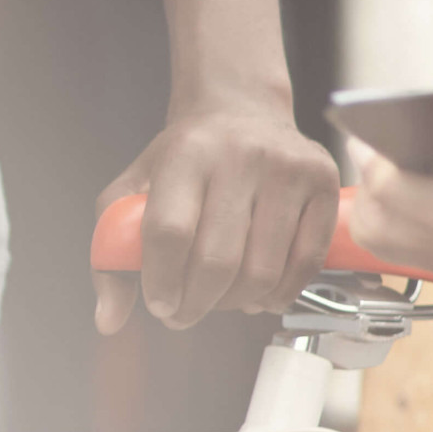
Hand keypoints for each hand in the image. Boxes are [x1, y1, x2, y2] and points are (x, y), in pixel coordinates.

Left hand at [93, 95, 340, 332]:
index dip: (162, 281)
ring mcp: (288, 168)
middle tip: (185, 313)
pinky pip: (305, 263)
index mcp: (187, 152)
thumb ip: (113, 251)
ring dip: (236, 304)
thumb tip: (108, 321)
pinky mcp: (325, 183)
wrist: (242, 110)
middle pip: (217, 260)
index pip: (170, 231)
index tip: (159, 304)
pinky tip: (258, 294)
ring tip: (220, 301)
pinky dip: (279, 294)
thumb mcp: (135, 188)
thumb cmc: (185, 158)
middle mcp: (241, 154)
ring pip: (262, 270)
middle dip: (196, 304)